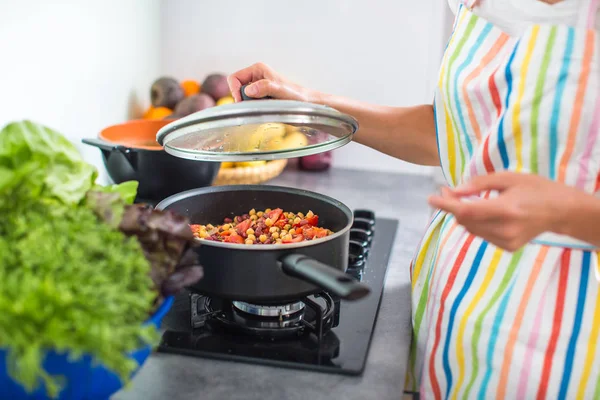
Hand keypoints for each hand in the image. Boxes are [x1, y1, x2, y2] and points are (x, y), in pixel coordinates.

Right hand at [227, 62, 318, 102]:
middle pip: (236, 88)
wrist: (307, 103)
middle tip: (258, 105)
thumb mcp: (281, 91)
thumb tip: (249, 90)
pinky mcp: (261, 96)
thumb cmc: (297, 96)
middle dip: (243, 99)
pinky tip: (266, 109)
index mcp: (257, 69)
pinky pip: (249, 103)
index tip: (244, 102)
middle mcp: (256, 76)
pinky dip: (254, 108)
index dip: (235, 91)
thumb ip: (266, 87)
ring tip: (265, 106)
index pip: (233, 78)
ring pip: (242, 97)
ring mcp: (258, 86)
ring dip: (250, 104)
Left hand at [427, 172, 578, 250]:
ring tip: (461, 199)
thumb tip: (453, 191)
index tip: (431, 198)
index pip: (466, 210)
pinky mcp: (508, 247)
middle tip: (446, 191)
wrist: (562, 211)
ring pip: (471, 229)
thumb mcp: (508, 178)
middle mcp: (505, 229)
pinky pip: (481, 234)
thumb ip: (478, 185)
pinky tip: (481, 212)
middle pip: (465, 221)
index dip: (446, 205)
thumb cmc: (535, 188)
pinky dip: (475, 223)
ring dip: (462, 215)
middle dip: (452, 206)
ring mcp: (507, 241)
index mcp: (506, 210)